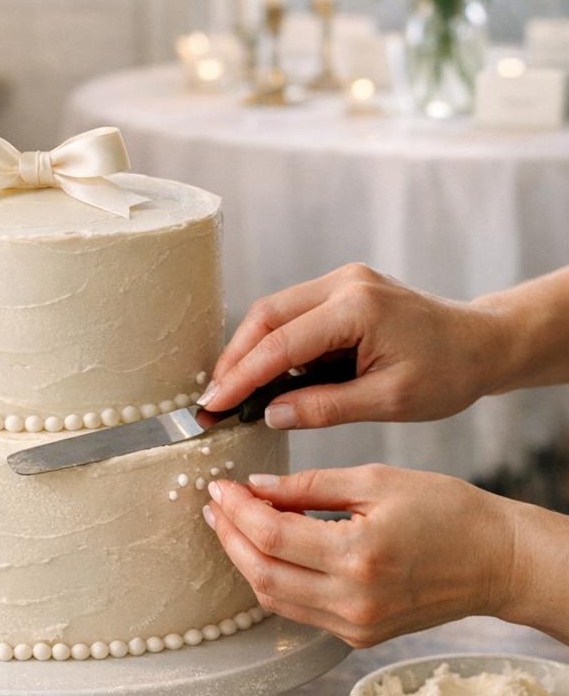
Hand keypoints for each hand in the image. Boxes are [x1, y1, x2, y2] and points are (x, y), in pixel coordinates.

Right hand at [199, 264, 504, 428]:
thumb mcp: (388, 401)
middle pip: (266, 316)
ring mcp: (343, 281)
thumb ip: (325, 406)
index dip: (241, 376)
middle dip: (234, 359)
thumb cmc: (447, 373)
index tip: (214, 405)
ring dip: (249, 350)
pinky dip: (273, 344)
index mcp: (357, 308)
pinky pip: (294, 314)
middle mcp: (344, 283)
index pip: (281, 343)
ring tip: (230, 392)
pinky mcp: (343, 290)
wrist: (483, 343)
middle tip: (212, 400)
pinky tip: (262, 376)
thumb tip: (270, 413)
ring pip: (275, 311)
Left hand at [202, 464, 516, 646]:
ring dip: (244, 561)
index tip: (219, 486)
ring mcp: (355, 625)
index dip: (236, 510)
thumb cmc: (446, 512)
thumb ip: (309, 487)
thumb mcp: (376, 481)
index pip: (271, 536)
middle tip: (215, 506)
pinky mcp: (359, 636)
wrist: (495, 562)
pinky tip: (267, 551)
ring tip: (232, 525)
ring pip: (273, 598)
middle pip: (261, 573)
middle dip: (229, 537)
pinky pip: (298, 611)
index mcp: (358, 556)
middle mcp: (353, 601)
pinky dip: (274, 580)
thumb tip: (254, 488)